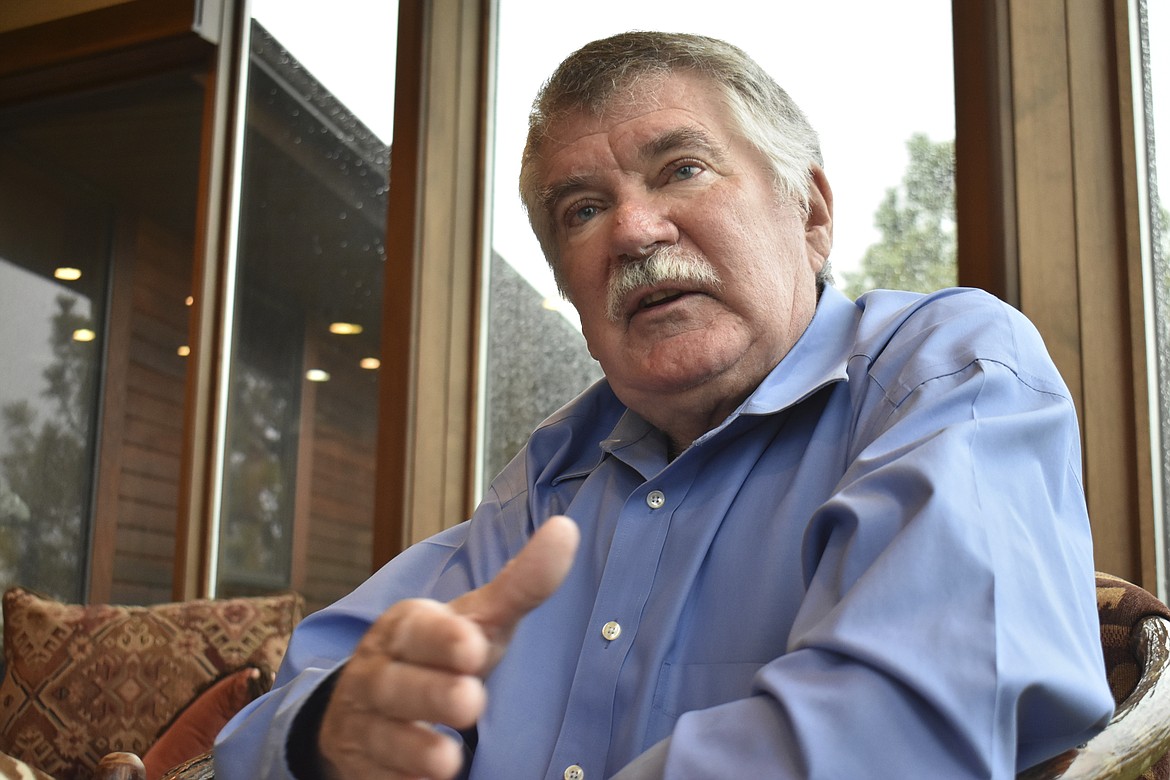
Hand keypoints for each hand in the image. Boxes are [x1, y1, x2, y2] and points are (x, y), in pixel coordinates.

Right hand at [317, 515, 579, 778]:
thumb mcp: (477, 619)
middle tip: (471, 700)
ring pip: (383, 737)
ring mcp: (369, 724)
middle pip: (395, 685)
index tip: (474, 647)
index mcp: (406, 629)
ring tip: (448, 761)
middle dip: (431, 694)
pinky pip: (379, 777)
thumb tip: (565, 530)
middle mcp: (379, 674)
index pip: (417, 630)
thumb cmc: (438, 653)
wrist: (368, 704)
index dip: (441, 638)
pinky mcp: (367, 767)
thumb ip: (519, 584)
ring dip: (414, 749)